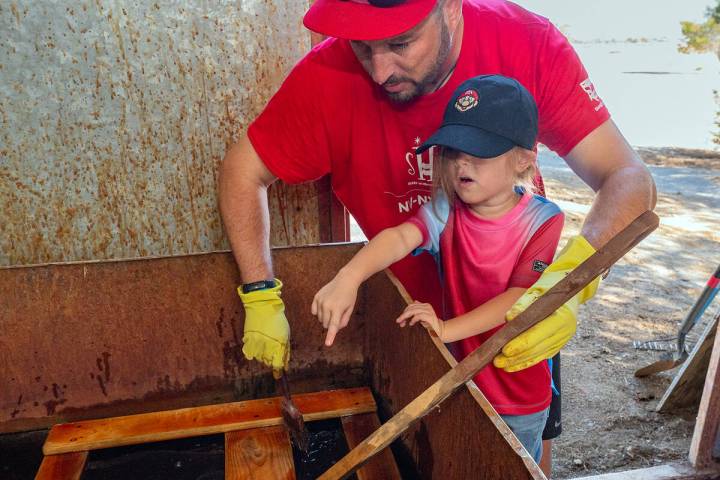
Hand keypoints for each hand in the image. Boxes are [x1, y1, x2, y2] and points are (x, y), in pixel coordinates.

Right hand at [238, 279, 289, 372]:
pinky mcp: (247, 339)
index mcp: (278, 344)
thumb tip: (285, 365)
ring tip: (266, 348)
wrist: (263, 306)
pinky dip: (252, 353)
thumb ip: (285, 351)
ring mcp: (255, 342)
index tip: (279, 373)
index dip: (278, 370)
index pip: (277, 364)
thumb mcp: (285, 334)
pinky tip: (256, 349)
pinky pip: (248, 352)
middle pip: (268, 362)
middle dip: (272, 361)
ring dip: (263, 357)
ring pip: (259, 358)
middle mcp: (266, 345)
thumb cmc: (277, 319)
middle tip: (274, 355)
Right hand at [312, 271, 360, 345]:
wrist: (345, 280)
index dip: (330, 336)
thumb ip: (343, 321)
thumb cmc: (350, 296)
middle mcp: (327, 305)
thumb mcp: (350, 309)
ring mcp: (320, 301)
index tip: (327, 344)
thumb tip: (334, 328)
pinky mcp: (316, 297)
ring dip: (325, 317)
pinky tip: (325, 305)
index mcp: (338, 309)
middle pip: (325, 324)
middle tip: (338, 313)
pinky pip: (314, 311)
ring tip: (333, 307)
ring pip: (319, 319)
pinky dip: (319, 312)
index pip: (333, 325)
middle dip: (330, 323)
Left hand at [396, 302, 443, 340]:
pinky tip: (411, 323)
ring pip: (413, 311)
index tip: (399, 320)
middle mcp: (427, 306)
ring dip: (405, 317)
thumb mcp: (423, 316)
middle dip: (403, 315)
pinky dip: (413, 319)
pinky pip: (418, 316)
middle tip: (398, 321)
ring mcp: (429, 311)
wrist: (440, 331)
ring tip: (402, 323)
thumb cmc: (431, 324)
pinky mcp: (430, 317)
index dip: (404, 312)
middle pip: (411, 308)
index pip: (411, 306)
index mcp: (425, 305)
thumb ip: (419, 310)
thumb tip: (414, 301)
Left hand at [494, 235, 599, 371]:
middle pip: (537, 348)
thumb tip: (510, 318)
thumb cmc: (549, 286)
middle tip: (497, 361)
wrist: (567, 286)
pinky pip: (541, 356)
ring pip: (539, 355)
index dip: (521, 343)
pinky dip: (526, 362)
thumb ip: (523, 303)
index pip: (539, 334)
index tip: (505, 350)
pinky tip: (511, 366)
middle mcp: (565, 331)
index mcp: (562, 317)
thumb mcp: (537, 289)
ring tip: (500, 365)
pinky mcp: (558, 344)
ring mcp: (563, 339)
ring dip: (519, 362)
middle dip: (516, 356)